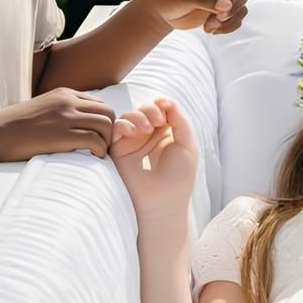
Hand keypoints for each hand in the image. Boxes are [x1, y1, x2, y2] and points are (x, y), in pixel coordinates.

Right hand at [0, 87, 116, 160]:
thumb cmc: (14, 127)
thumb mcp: (42, 109)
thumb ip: (60, 112)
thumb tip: (76, 127)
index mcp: (64, 93)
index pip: (99, 103)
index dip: (103, 121)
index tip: (99, 137)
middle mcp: (68, 101)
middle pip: (108, 112)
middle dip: (110, 131)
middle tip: (103, 148)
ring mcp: (66, 117)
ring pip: (106, 125)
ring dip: (107, 142)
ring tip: (98, 155)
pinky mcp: (62, 135)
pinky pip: (95, 141)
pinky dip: (100, 151)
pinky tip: (93, 159)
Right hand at [111, 96, 197, 216]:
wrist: (163, 201)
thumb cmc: (179, 177)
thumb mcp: (187, 144)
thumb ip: (179, 120)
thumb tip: (166, 101)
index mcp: (165, 133)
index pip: (160, 109)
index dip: (162, 105)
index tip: (165, 110)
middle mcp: (147, 136)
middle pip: (143, 110)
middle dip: (150, 109)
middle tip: (157, 121)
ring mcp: (132, 143)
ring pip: (128, 116)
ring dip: (138, 116)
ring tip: (147, 129)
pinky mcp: (118, 151)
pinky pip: (115, 129)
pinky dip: (124, 125)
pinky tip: (134, 132)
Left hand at [132, 0, 281, 35]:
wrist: (161, 13)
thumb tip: (227, 6)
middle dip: (235, 6)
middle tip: (219, 19)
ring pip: (242, 8)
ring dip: (229, 21)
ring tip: (209, 27)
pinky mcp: (223, 12)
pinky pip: (236, 20)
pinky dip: (227, 28)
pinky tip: (210, 31)